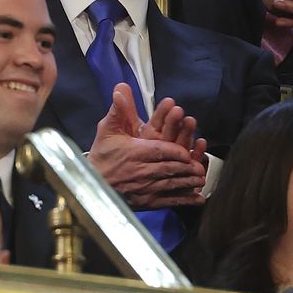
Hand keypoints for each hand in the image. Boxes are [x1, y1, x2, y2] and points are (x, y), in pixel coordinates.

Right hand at [88, 84, 205, 208]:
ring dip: (188, 182)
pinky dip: (184, 200)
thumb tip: (120, 89)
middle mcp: (141, 171)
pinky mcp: (146, 202)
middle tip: (200, 166)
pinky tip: (197, 199)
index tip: (187, 152)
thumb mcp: (107, 129)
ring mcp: (144, 189)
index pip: (160, 151)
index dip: (176, 152)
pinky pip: (168, 201)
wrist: (91, 183)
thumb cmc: (102, 155)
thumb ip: (118, 110)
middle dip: (187, 167)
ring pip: (171, 185)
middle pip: (169, 168)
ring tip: (201, 179)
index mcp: (135, 152)